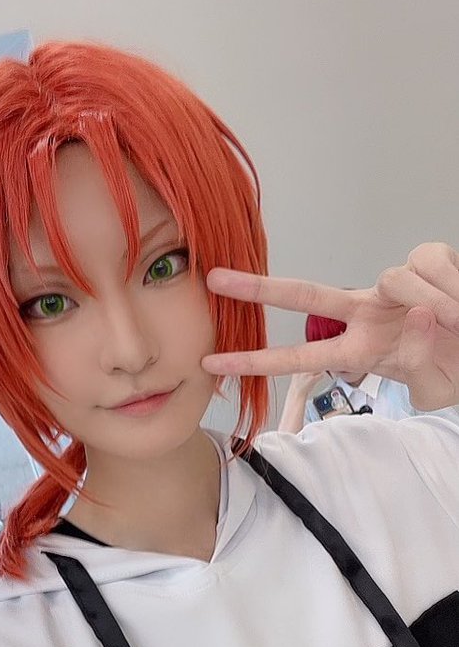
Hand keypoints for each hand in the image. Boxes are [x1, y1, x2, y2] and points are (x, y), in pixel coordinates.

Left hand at [202, 242, 458, 410]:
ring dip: (430, 300)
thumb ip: (419, 361)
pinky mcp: (423, 262)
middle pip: (306, 295)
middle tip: (214, 279)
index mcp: (360, 349)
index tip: (213, 363)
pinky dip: (449, 283)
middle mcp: (366, 314)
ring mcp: (391, 288)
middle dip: (259, 288)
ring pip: (392, 279)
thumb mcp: (431, 385)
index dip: (257, 360)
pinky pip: (427, 263)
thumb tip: (420, 315)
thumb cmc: (453, 369)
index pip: (301, 356)